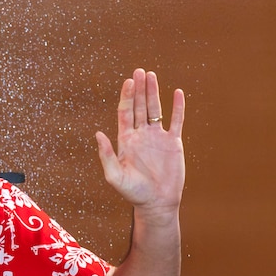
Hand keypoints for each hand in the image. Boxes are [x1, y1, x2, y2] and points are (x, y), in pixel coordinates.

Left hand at [96, 69, 183, 211]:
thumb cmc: (134, 192)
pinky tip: (177, 93)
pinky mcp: (173, 143)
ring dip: (154, 92)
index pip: (125, 112)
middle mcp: (141, 135)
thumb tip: (98, 134)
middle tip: (139, 71)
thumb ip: (106, 155)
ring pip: (156, 109)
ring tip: (152, 75)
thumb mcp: (115, 176)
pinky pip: (176, 121)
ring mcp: (158, 137)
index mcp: (126, 140)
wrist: (157, 203)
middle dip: (139, 89)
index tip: (128, 82)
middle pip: (140, 106)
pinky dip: (177, 107)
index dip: (127, 97)